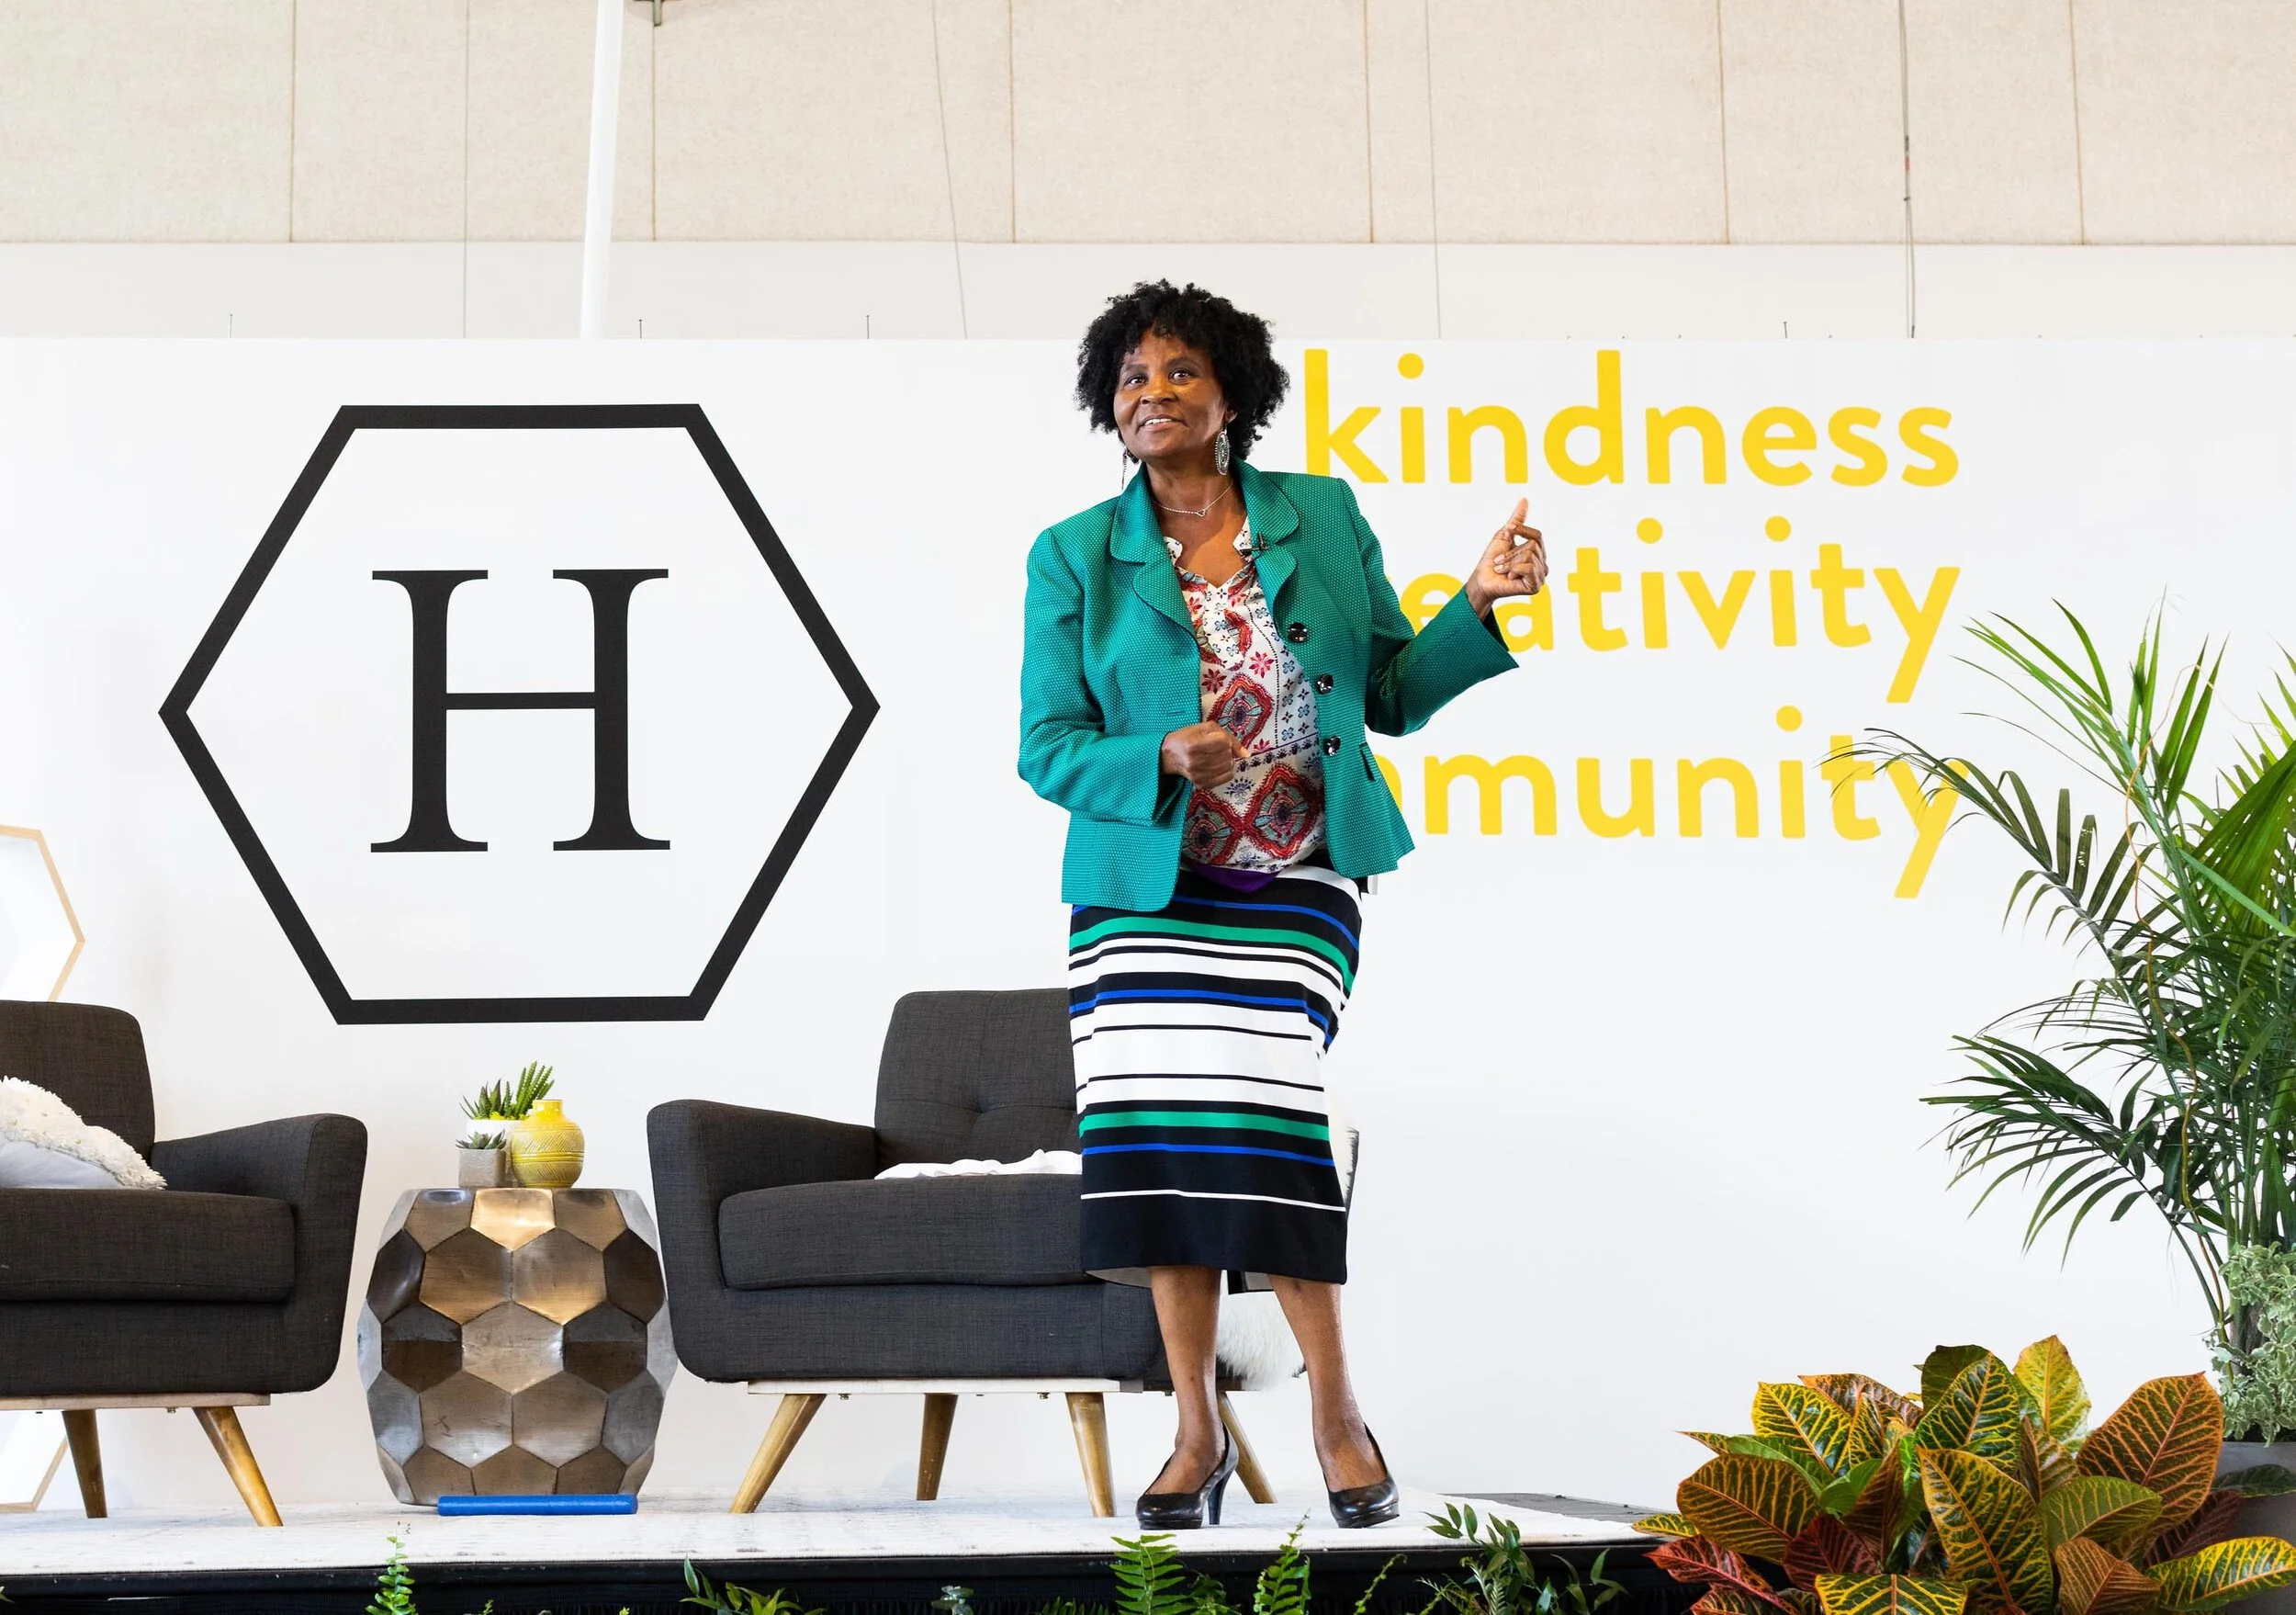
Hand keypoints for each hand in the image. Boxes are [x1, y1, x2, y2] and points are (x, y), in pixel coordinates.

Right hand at [1161, 721, 1249, 786]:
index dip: (1225, 740)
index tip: (1217, 739)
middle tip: (1216, 748)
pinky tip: (1219, 765)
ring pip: (1228, 767)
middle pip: (1227, 755)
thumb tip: (1246, 754)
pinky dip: (1227, 770)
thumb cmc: (1186, 738)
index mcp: (1193, 744)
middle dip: (1226, 750)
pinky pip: (1226, 778)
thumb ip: (1228, 737)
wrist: (1168, 755)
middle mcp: (1194, 761)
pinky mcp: (1201, 784)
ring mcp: (1197, 775)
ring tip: (1217, 756)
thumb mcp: (1204, 728)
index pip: (1224, 742)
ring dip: (1227, 760)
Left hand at [1463, 497, 1547, 615]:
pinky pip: (1528, 568)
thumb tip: (1524, 499)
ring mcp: (1540, 576)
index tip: (1507, 530)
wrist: (1481, 580)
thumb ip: (1516, 520)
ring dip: (1509, 561)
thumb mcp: (1504, 536)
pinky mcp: (1535, 586)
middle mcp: (1542, 564)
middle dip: (1511, 551)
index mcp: (1537, 553)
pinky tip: (1509, 577)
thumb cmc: (1492, 561)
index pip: (1537, 535)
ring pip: (1529, 556)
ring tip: (1502, 569)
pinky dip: (1513, 569)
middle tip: (1499, 561)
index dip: (1522, 530)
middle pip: (1532, 546)